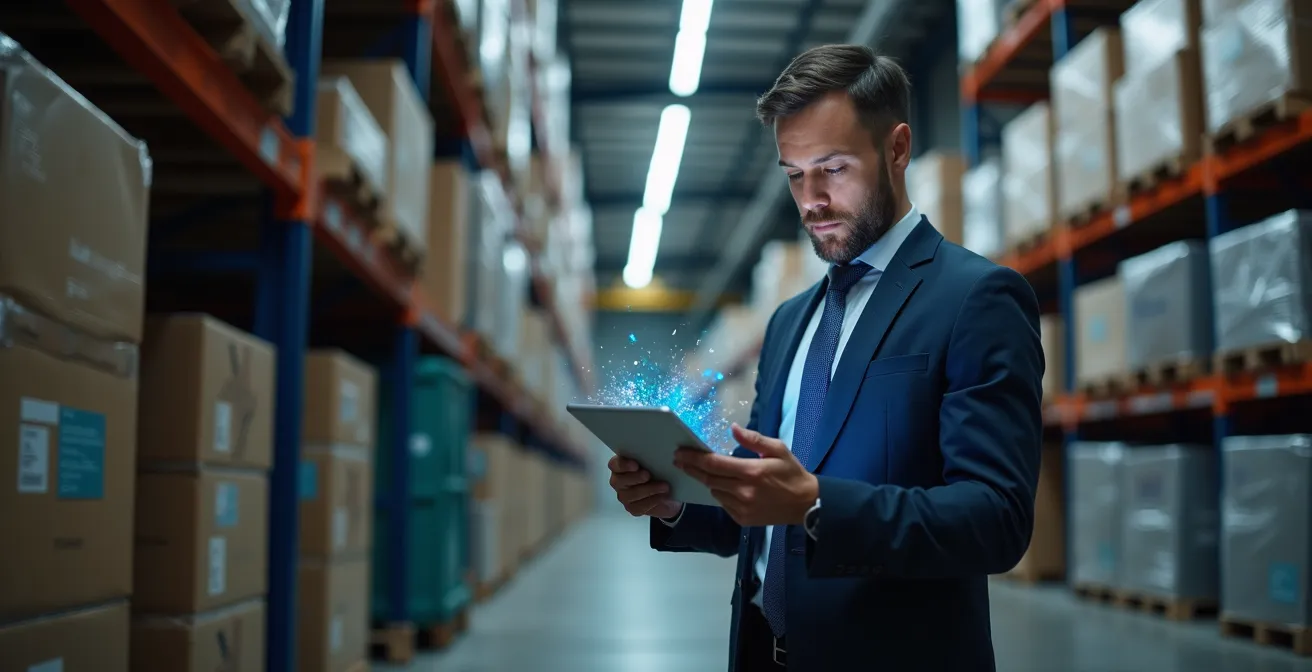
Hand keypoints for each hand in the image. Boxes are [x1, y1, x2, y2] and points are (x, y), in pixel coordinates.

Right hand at [608, 455, 682, 518]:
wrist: (667, 491)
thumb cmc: (656, 472)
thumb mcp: (654, 462)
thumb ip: (649, 457)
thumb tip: (657, 454)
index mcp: (620, 466)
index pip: (614, 465)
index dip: (623, 465)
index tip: (635, 465)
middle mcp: (618, 481)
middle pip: (620, 481)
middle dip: (635, 478)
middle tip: (648, 475)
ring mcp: (624, 496)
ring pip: (631, 495)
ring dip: (649, 490)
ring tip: (664, 486)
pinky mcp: (632, 508)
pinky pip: (640, 506)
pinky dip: (653, 501)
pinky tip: (663, 496)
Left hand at [674, 423, 818, 526]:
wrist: (806, 504)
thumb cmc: (792, 473)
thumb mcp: (778, 449)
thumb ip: (753, 439)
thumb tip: (733, 428)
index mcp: (751, 472)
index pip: (714, 464)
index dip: (694, 458)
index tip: (680, 452)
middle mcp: (744, 491)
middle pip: (708, 478)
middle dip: (691, 468)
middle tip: (679, 460)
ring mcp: (742, 508)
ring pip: (714, 492)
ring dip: (708, 481)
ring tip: (704, 472)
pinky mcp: (743, 519)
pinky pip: (723, 504)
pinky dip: (720, 493)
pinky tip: (724, 487)